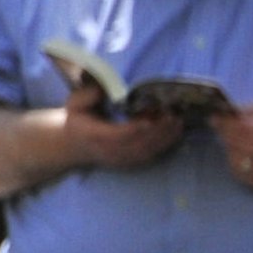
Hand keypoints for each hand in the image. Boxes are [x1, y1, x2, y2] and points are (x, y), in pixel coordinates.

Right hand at [41, 102, 184, 173]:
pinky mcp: (130, 162)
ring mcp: (121, 159)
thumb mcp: (75, 105)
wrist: (74, 146)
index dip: (134, 129)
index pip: (117, 135)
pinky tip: (176, 132)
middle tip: (173, 116)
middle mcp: (109, 150)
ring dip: (165, 138)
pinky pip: (149, 156)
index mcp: (95, 135)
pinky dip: (164, 145)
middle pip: (137, 144)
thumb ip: (85, 96)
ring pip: (146, 152)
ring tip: (178, 122)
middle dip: (157, 132)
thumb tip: (100, 90)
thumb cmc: (78, 120)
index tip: (149, 120)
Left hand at [215, 99, 252, 193]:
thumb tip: (223, 113)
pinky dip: (236, 161)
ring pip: (234, 157)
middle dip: (226, 133)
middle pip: (236, 142)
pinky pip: (239, 172)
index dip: (225, 122)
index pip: (242, 127)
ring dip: (231, 147)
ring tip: (237, 140)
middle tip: (221, 127)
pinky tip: (244, 154)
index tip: (214, 117)